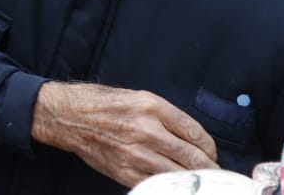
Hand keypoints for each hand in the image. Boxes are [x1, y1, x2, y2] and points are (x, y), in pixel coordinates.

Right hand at [31, 82, 216, 188]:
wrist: (69, 116)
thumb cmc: (103, 104)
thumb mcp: (138, 97)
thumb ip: (166, 116)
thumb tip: (192, 138)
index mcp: (152, 107)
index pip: (195, 132)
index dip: (209, 146)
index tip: (211, 152)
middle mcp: (147, 130)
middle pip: (192, 157)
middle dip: (209, 168)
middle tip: (214, 172)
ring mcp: (136, 153)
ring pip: (179, 175)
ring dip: (194, 181)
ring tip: (200, 182)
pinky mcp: (125, 171)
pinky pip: (157, 185)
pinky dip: (170, 187)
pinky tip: (175, 186)